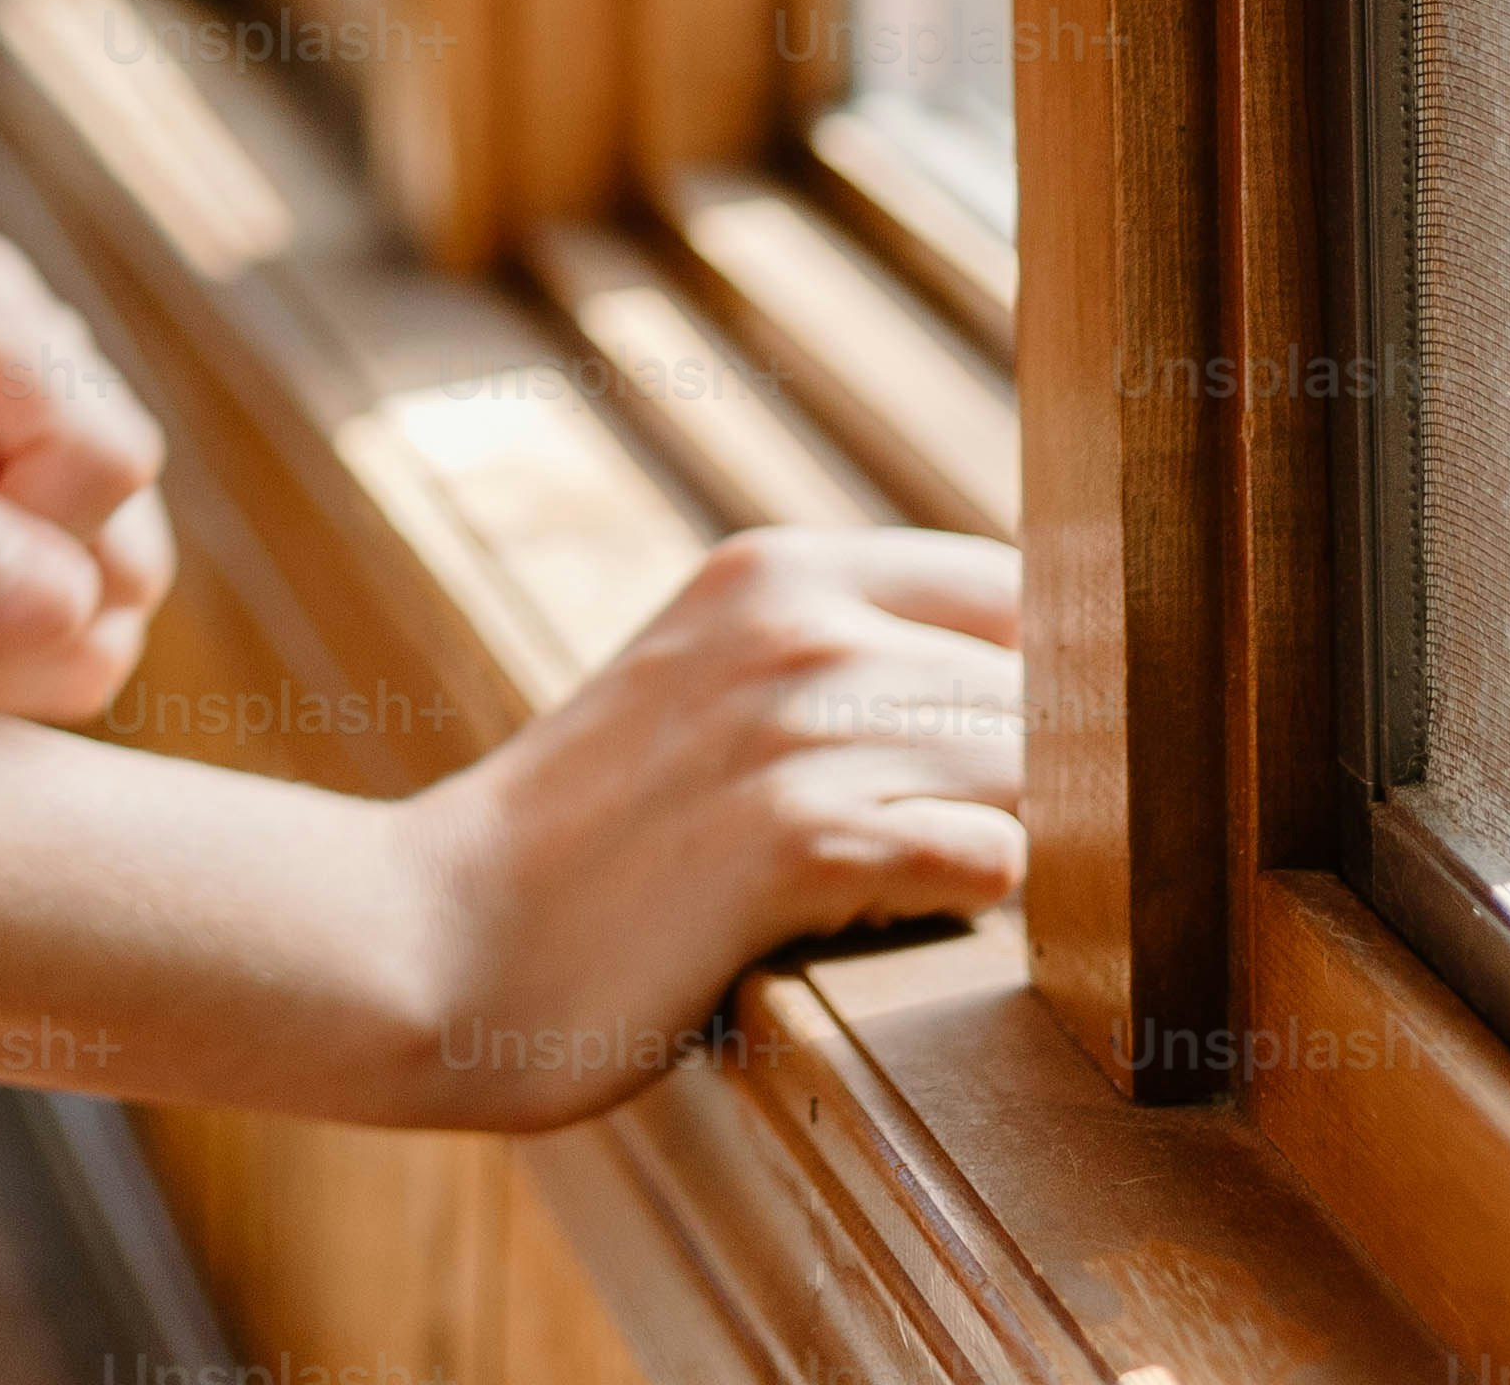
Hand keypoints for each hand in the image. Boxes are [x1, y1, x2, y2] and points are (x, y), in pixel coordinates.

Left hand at [0, 235, 178, 724]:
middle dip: (17, 612)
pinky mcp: (39, 521)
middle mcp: (36, 362)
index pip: (105, 459)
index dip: (32, 548)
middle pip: (133, 541)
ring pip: (127, 601)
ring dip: (13, 651)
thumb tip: (70, 605)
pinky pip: (92, 635)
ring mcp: (43, 445)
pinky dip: (10, 666)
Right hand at [387, 529, 1025, 1128]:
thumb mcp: (698, 690)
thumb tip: (1038, 701)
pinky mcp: (799, 843)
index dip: (1069, 682)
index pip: (1021, 586)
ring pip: (1038, 770)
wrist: (437, 937)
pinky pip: (994, 861)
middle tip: (1044, 860)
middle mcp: (795, 624)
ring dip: (1042, 848)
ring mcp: (796, 727)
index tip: (1069, 761)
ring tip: (985, 902)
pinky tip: (923, 928)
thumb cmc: (585, 845)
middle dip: (1072, 777)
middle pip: (1047, 684)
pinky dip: (986, 907)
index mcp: (772, 570)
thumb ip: (830, 666)